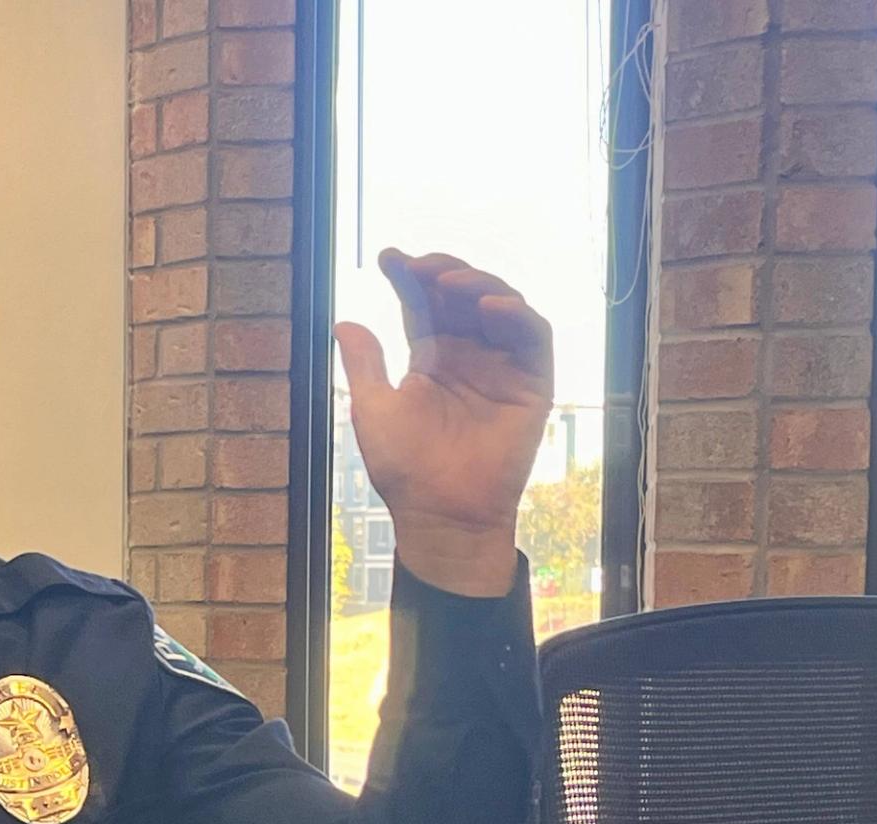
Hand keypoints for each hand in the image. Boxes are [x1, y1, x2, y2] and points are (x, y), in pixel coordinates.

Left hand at [333, 249, 553, 597]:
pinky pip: (533, 337)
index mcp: (431, 359)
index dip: (410, 277)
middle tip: (420, 265)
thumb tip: (344, 321)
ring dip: (478, 285)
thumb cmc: (405, 470)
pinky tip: (488, 307)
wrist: (440, 514)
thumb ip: (365, 364)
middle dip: (443, 272)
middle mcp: (469, 356)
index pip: (423, 304)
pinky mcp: (532, 384)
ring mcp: (503, 367)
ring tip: (448, 280)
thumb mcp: (373, 409)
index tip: (388, 257)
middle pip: (462, 296)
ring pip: (500, 306)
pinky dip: (516, 314)